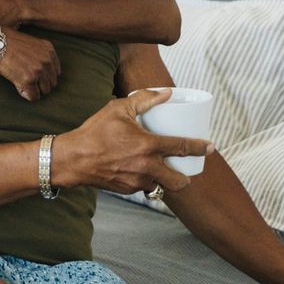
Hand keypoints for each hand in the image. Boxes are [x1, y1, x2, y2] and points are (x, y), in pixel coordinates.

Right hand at [53, 88, 212, 191]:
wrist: (72, 159)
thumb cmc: (94, 132)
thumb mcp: (118, 109)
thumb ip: (144, 100)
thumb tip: (167, 93)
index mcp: (147, 145)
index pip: (182, 147)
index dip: (200, 147)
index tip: (211, 147)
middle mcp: (145, 166)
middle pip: (178, 181)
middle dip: (185, 178)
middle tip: (185, 171)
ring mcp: (136, 181)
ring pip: (159, 186)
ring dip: (162, 180)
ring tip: (159, 170)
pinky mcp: (126, 189)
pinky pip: (142, 187)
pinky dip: (144, 181)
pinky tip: (138, 172)